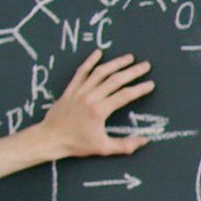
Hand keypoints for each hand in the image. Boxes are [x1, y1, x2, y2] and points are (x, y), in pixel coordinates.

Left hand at [26, 50, 156, 160]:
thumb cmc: (76, 144)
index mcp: (99, 110)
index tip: (150, 84)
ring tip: (129, 57)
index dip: (139, 89)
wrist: (49, 139)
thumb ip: (125, 145)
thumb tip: (144, 140)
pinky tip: (98, 52)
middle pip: (115, 80)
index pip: (124, 96)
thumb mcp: (103, 148)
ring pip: (100, 72)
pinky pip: (81, 72)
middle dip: (132, 71)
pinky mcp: (70, 89)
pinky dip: (89, 61)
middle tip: (145, 65)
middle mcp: (90, 97)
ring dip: (116, 63)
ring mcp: (79, 91)